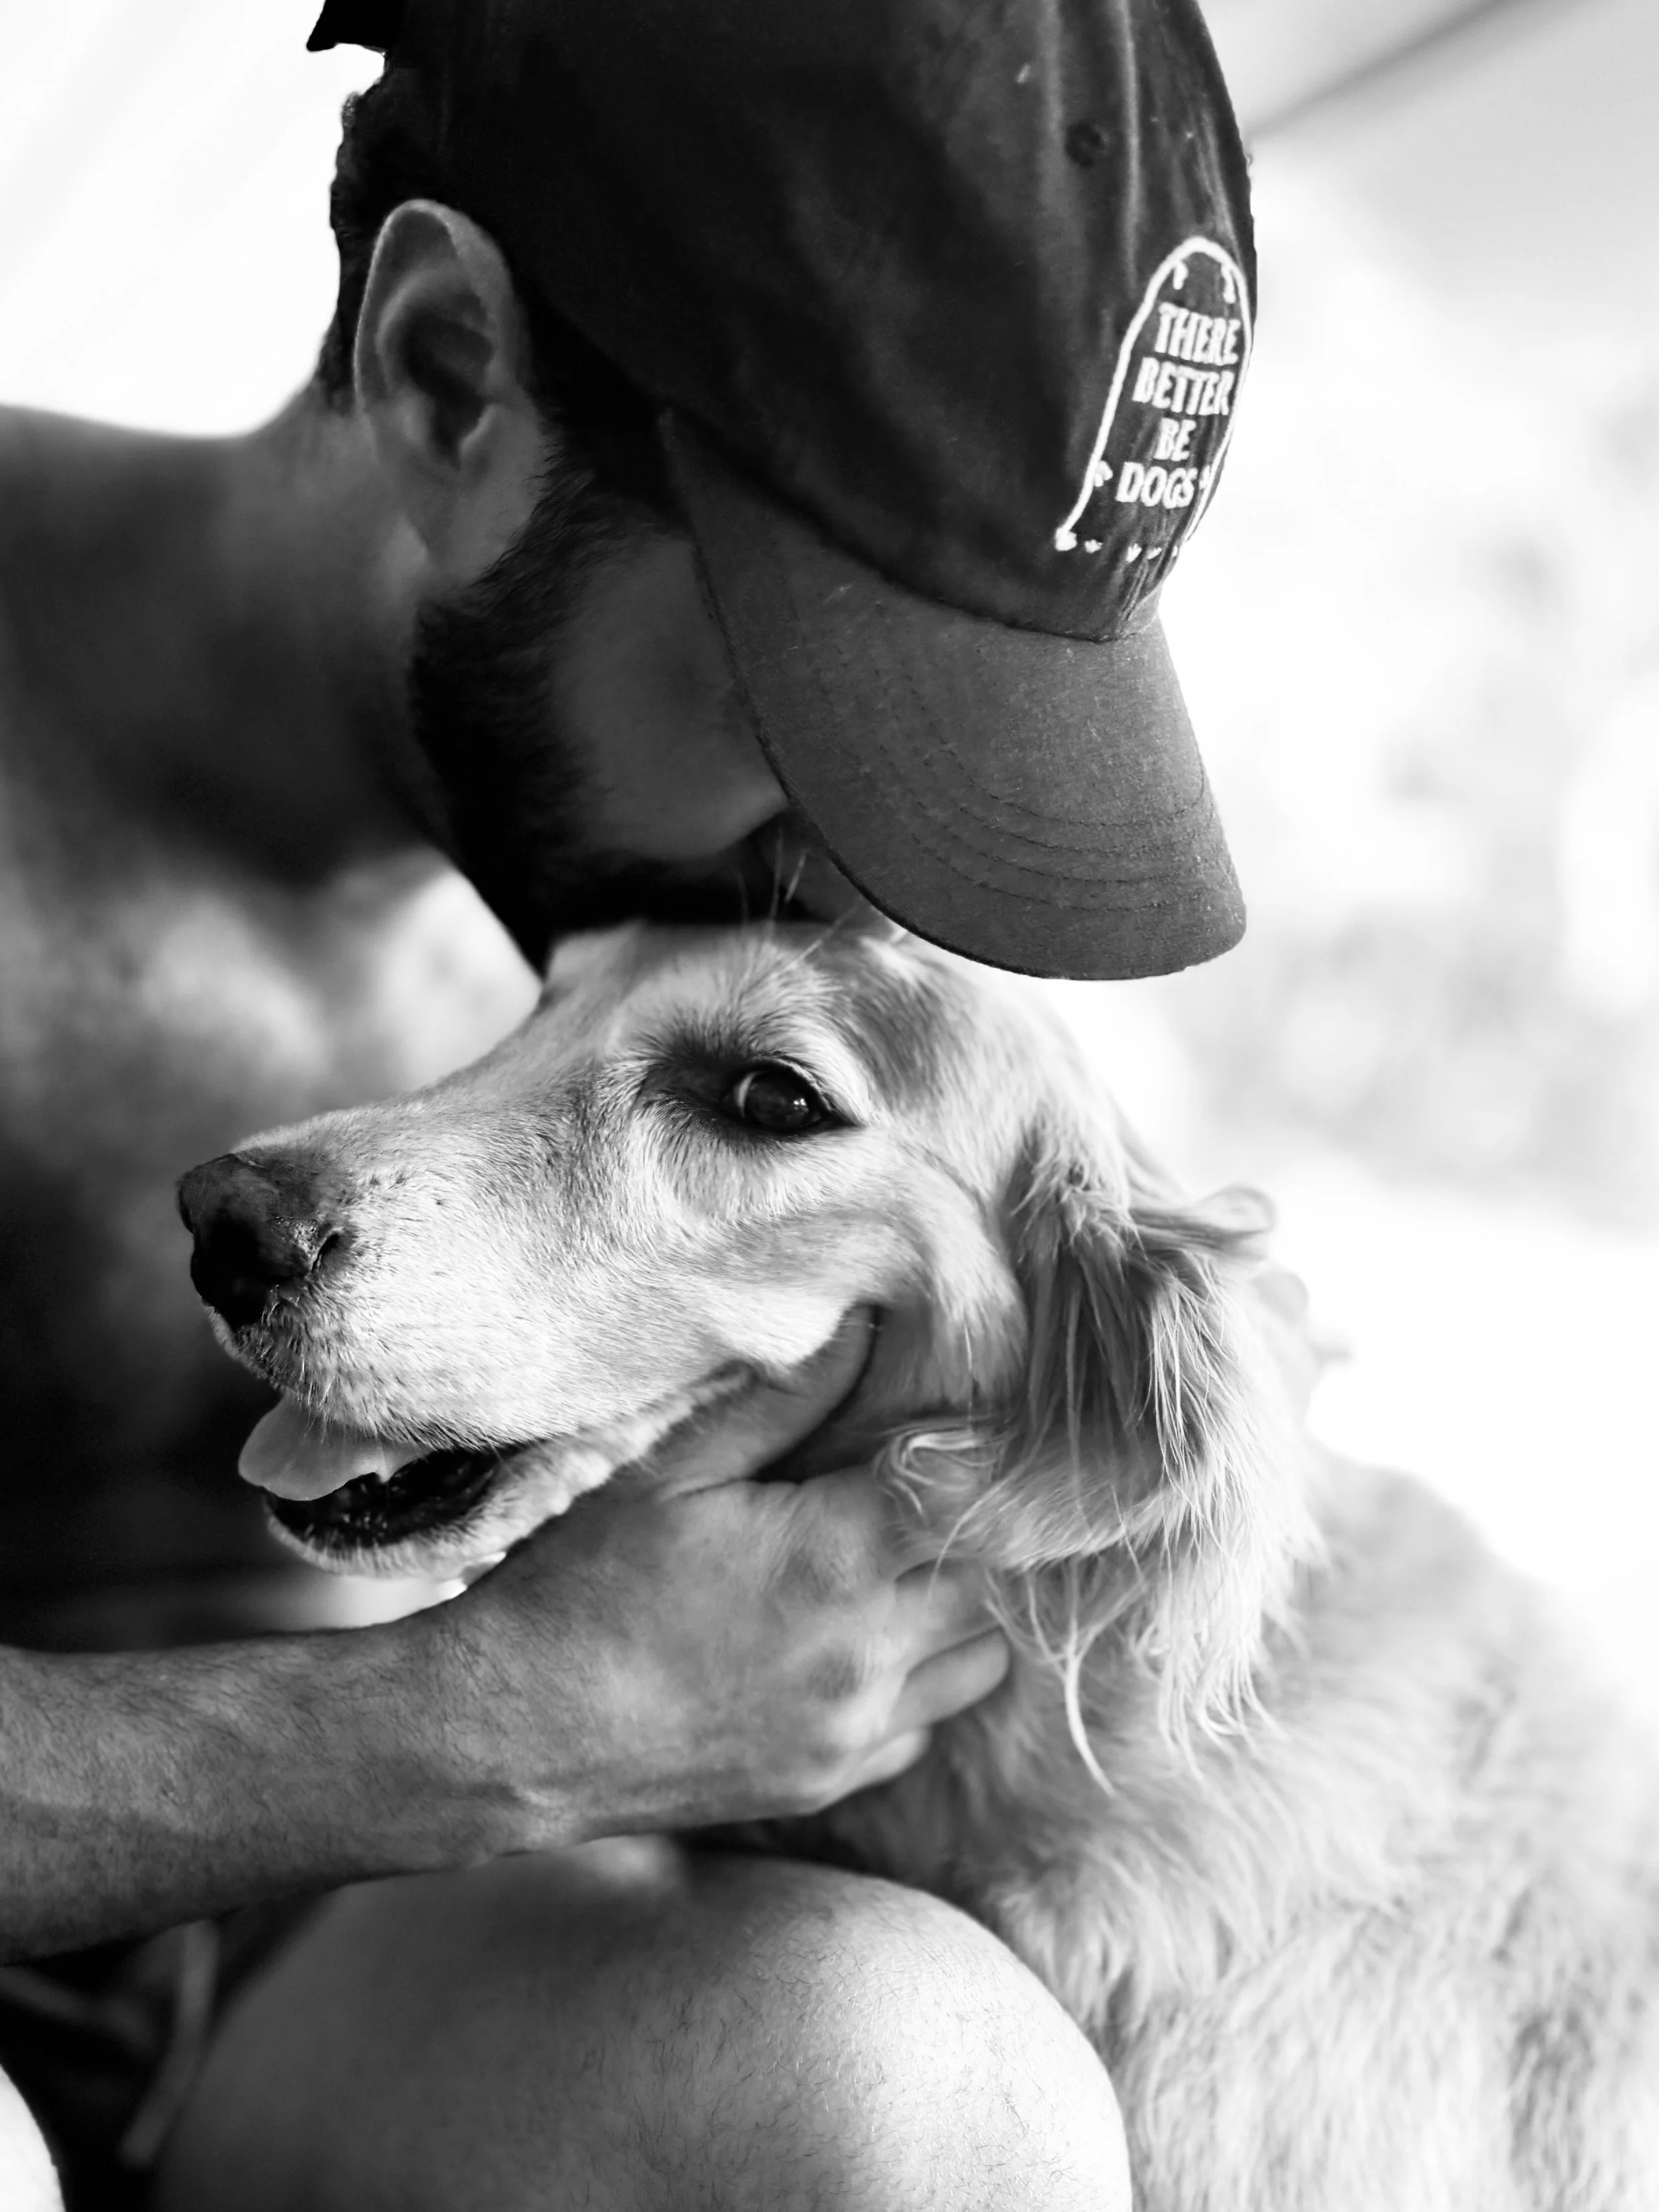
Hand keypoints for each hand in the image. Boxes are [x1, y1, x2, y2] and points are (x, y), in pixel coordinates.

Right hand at [417, 1318, 1009, 1847]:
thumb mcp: (671, 1467)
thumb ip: (785, 1401)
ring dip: (953, 1613)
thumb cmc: (582, 1584)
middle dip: (963, 1533)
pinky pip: (920, 1729)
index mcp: (837, 1557)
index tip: (951, 1432)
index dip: (974, 1456)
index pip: (973, 1493)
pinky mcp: (827, 1782)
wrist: (510, 1732)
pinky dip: (910, 1688)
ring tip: (887, 1574)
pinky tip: (847, 1651)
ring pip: (978, 1662)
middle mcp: (867, 1652)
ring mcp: (853, 1728)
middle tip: (907, 1497)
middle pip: (990, 1579)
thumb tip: (867, 1325)